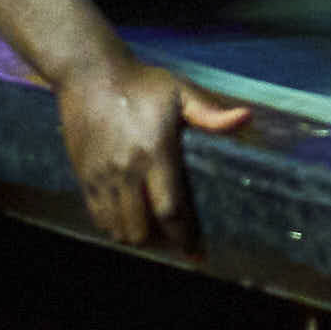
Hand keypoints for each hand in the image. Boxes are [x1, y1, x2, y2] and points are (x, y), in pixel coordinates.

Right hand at [55, 56, 238, 249]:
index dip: (185, 238)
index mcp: (155, 153)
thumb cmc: (142, 84)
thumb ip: (211, 114)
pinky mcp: (83, 176)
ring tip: (155, 231)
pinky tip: (129, 219)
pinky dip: (115, 227)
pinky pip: (98, 217)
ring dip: (138, 236)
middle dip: (163, 242)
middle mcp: (127, 171)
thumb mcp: (181, 92)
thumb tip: (246, 118)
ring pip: (119, 229)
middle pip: (142, 229)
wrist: (90, 74)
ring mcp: (102, 177)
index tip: (198, 255)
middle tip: (177, 238)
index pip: (171, 210)